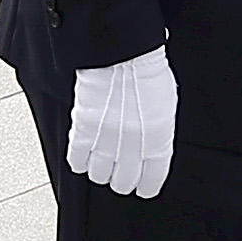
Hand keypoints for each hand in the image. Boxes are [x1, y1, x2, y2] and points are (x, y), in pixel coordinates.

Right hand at [65, 47, 176, 199]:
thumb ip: (158, 133)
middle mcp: (133, 146)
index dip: (146, 186)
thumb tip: (150, 147)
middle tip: (118, 172)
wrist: (121, 54)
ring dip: (99, 171)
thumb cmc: (145, 73)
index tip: (142, 186)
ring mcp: (107, 141)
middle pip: (123, 182)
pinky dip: (79, 161)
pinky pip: (77, 161)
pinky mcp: (84, 132)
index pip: (152, 180)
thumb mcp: (164, 107)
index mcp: (159, 141)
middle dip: (121, 180)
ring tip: (99, 161)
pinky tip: (82, 155)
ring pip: (99, 176)